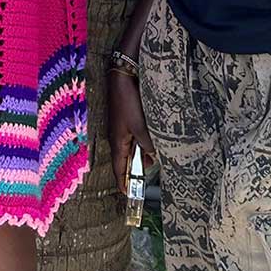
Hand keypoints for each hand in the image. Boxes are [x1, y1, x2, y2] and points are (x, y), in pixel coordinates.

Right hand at [107, 70, 154, 195]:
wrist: (121, 76)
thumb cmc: (127, 101)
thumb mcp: (139, 126)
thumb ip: (146, 144)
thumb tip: (153, 156)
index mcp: (117, 142)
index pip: (119, 168)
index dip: (123, 182)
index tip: (128, 194)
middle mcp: (117, 137)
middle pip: (125, 160)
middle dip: (134, 170)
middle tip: (144, 182)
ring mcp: (121, 127)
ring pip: (131, 148)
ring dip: (140, 156)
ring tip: (153, 163)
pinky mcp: (126, 118)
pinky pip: (133, 137)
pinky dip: (141, 143)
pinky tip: (151, 142)